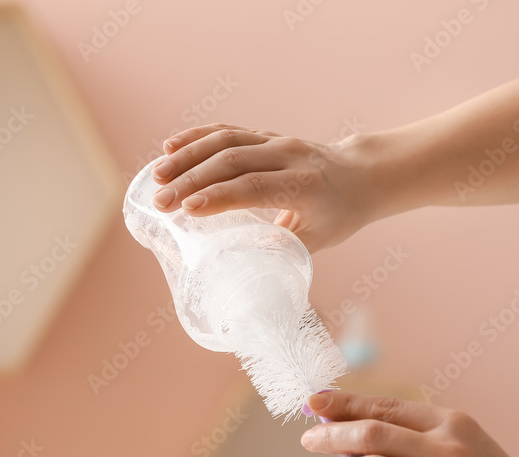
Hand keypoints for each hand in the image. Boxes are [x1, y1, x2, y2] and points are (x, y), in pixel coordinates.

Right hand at [149, 123, 374, 252]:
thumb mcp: (317, 240)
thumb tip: (240, 264)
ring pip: (225, 139)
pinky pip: (227, 130)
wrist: (361, 176)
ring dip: (187, 156)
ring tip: (156, 175)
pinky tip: (170, 148)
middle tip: (159, 201)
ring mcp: (276, 140)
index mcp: (305, 185)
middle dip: (191, 180)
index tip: (187, 210)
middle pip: (232, 160)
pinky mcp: (264, 135)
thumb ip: (281, 248)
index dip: (219, 196)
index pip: (255, 186)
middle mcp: (290, 156)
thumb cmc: (338, 215)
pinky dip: (197, 137)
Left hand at [301, 391, 518, 456]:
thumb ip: (422, 442)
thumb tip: (359, 439)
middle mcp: (447, 449)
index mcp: (452, 424)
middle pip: (371, 432)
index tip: (315, 403)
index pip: (386, 408)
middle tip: (310, 440)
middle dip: (330, 434)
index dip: (344, 404)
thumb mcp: (468, 448)